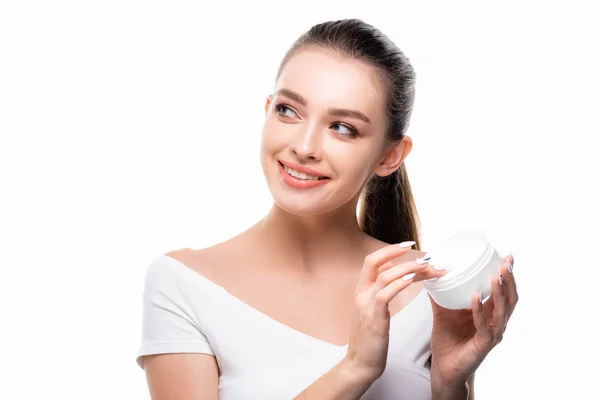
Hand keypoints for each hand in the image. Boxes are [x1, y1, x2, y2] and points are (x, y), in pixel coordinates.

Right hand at [344, 242, 445, 381]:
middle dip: (397, 251)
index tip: (408, 244)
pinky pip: (385, 294)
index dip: (389, 250)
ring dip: (408, 268)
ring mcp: (366, 305)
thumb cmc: (370, 340)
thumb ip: (379, 289)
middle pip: (374, 261)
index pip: (372, 261)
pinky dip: (399, 284)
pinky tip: (413, 279)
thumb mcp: (373, 310)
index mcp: (361, 291)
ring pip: (385, 276)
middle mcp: (361, 294)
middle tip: (422, 252)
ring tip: (427, 265)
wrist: (359, 365)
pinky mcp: (374, 318)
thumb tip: (389, 268)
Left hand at [428, 254, 517, 389]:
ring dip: (499, 292)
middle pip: (510, 299)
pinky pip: (485, 326)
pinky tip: (475, 297)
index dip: (508, 276)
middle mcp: (495, 323)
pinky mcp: (483, 345)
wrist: (443, 368)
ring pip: (503, 311)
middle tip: (506, 263)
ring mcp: (492, 335)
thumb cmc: (447, 341)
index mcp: (489, 314)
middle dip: (509, 280)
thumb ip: (439, 295)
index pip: (505, 292)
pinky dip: (480, 310)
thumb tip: (430, 274)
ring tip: (496, 276)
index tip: (508, 257)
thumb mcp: (443, 312)